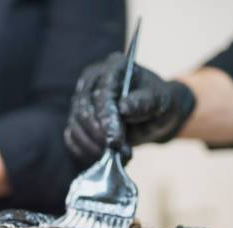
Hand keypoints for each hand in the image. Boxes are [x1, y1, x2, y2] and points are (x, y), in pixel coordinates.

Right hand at [64, 52, 195, 163]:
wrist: (153, 115)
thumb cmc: (159, 104)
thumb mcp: (161, 101)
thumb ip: (145, 102)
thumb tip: (124, 108)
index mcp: (114, 67)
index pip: (102, 92)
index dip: (106, 118)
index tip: (116, 141)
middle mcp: (93, 79)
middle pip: (83, 109)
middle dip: (98, 134)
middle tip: (116, 151)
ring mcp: (81, 98)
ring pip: (75, 124)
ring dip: (92, 145)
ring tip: (114, 155)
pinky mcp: (76, 117)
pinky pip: (71, 136)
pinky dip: (84, 150)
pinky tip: (101, 156)